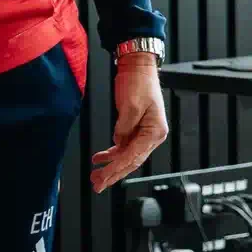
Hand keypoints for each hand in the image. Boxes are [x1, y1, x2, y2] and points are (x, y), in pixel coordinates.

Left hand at [91, 55, 167, 192]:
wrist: (138, 67)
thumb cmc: (139, 82)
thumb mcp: (130, 104)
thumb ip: (124, 127)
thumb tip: (117, 143)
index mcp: (155, 131)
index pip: (134, 156)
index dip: (117, 168)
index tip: (104, 177)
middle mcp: (152, 135)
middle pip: (131, 161)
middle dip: (113, 174)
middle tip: (97, 185)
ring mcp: (143, 133)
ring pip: (126, 156)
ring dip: (110, 166)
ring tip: (95, 175)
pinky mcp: (134, 128)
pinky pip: (122, 147)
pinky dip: (111, 154)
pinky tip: (99, 158)